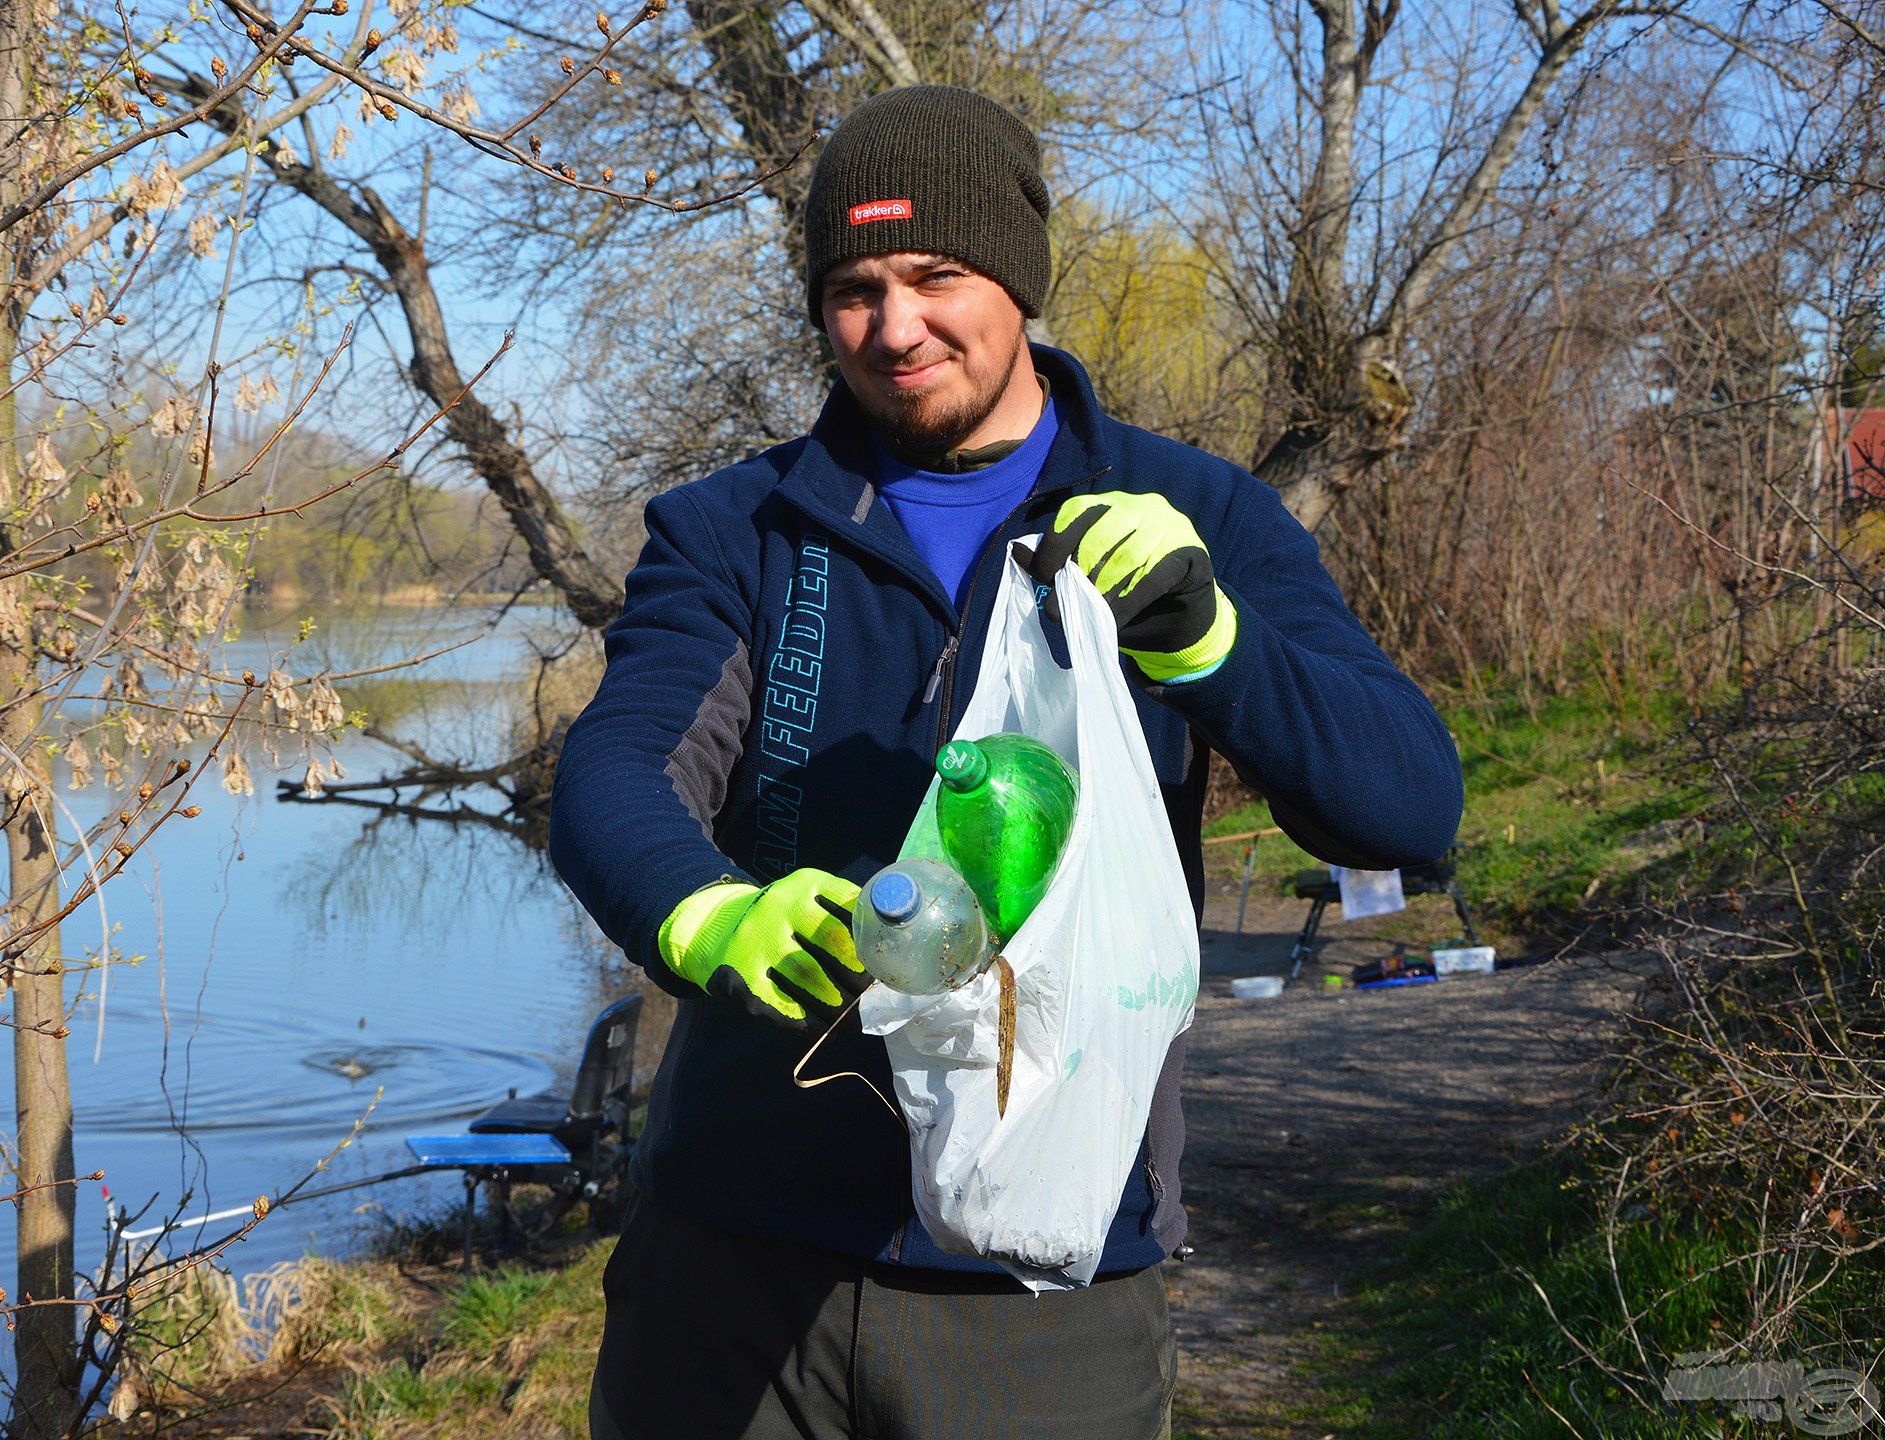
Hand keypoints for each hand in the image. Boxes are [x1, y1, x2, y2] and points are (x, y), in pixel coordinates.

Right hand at [657, 869, 865, 1028]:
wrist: (710, 926)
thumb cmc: (778, 917)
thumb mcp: (806, 897)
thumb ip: (842, 912)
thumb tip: (888, 947)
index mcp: (804, 885)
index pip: (851, 915)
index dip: (871, 948)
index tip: (885, 970)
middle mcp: (779, 909)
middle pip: (833, 950)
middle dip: (860, 980)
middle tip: (874, 1000)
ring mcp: (757, 944)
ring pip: (811, 981)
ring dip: (840, 1006)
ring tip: (856, 1019)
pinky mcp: (741, 978)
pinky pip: (783, 1006)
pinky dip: (809, 1022)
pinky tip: (825, 1027)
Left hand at [1017, 491, 1237, 681]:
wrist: (1178, 619)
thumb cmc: (1125, 595)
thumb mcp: (1085, 579)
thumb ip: (1053, 564)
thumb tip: (1016, 551)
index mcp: (1111, 504)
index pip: (1075, 512)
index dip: (1055, 545)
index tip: (1045, 579)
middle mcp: (1141, 506)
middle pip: (1099, 535)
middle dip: (1075, 576)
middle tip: (1061, 610)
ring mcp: (1170, 525)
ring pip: (1126, 556)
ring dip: (1102, 592)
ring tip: (1090, 617)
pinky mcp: (1191, 550)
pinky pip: (1154, 576)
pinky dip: (1130, 601)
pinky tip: (1116, 619)